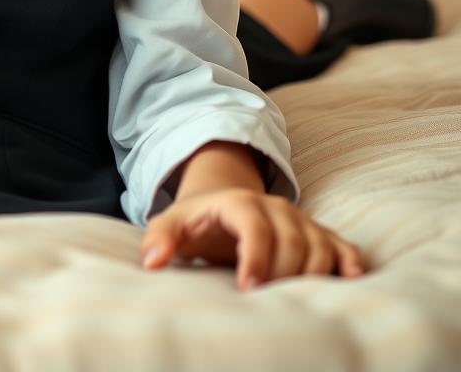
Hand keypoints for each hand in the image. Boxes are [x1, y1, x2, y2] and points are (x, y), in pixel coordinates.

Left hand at [139, 187, 368, 290]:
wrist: (222, 205)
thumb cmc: (196, 223)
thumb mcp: (172, 224)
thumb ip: (159, 238)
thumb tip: (152, 262)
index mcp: (239, 202)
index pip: (254, 227)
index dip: (255, 257)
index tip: (248, 288)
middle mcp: (274, 206)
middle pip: (292, 239)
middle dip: (283, 273)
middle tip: (269, 302)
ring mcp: (299, 218)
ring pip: (319, 245)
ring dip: (313, 274)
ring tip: (297, 301)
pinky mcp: (318, 233)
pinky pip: (341, 245)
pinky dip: (349, 261)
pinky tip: (353, 280)